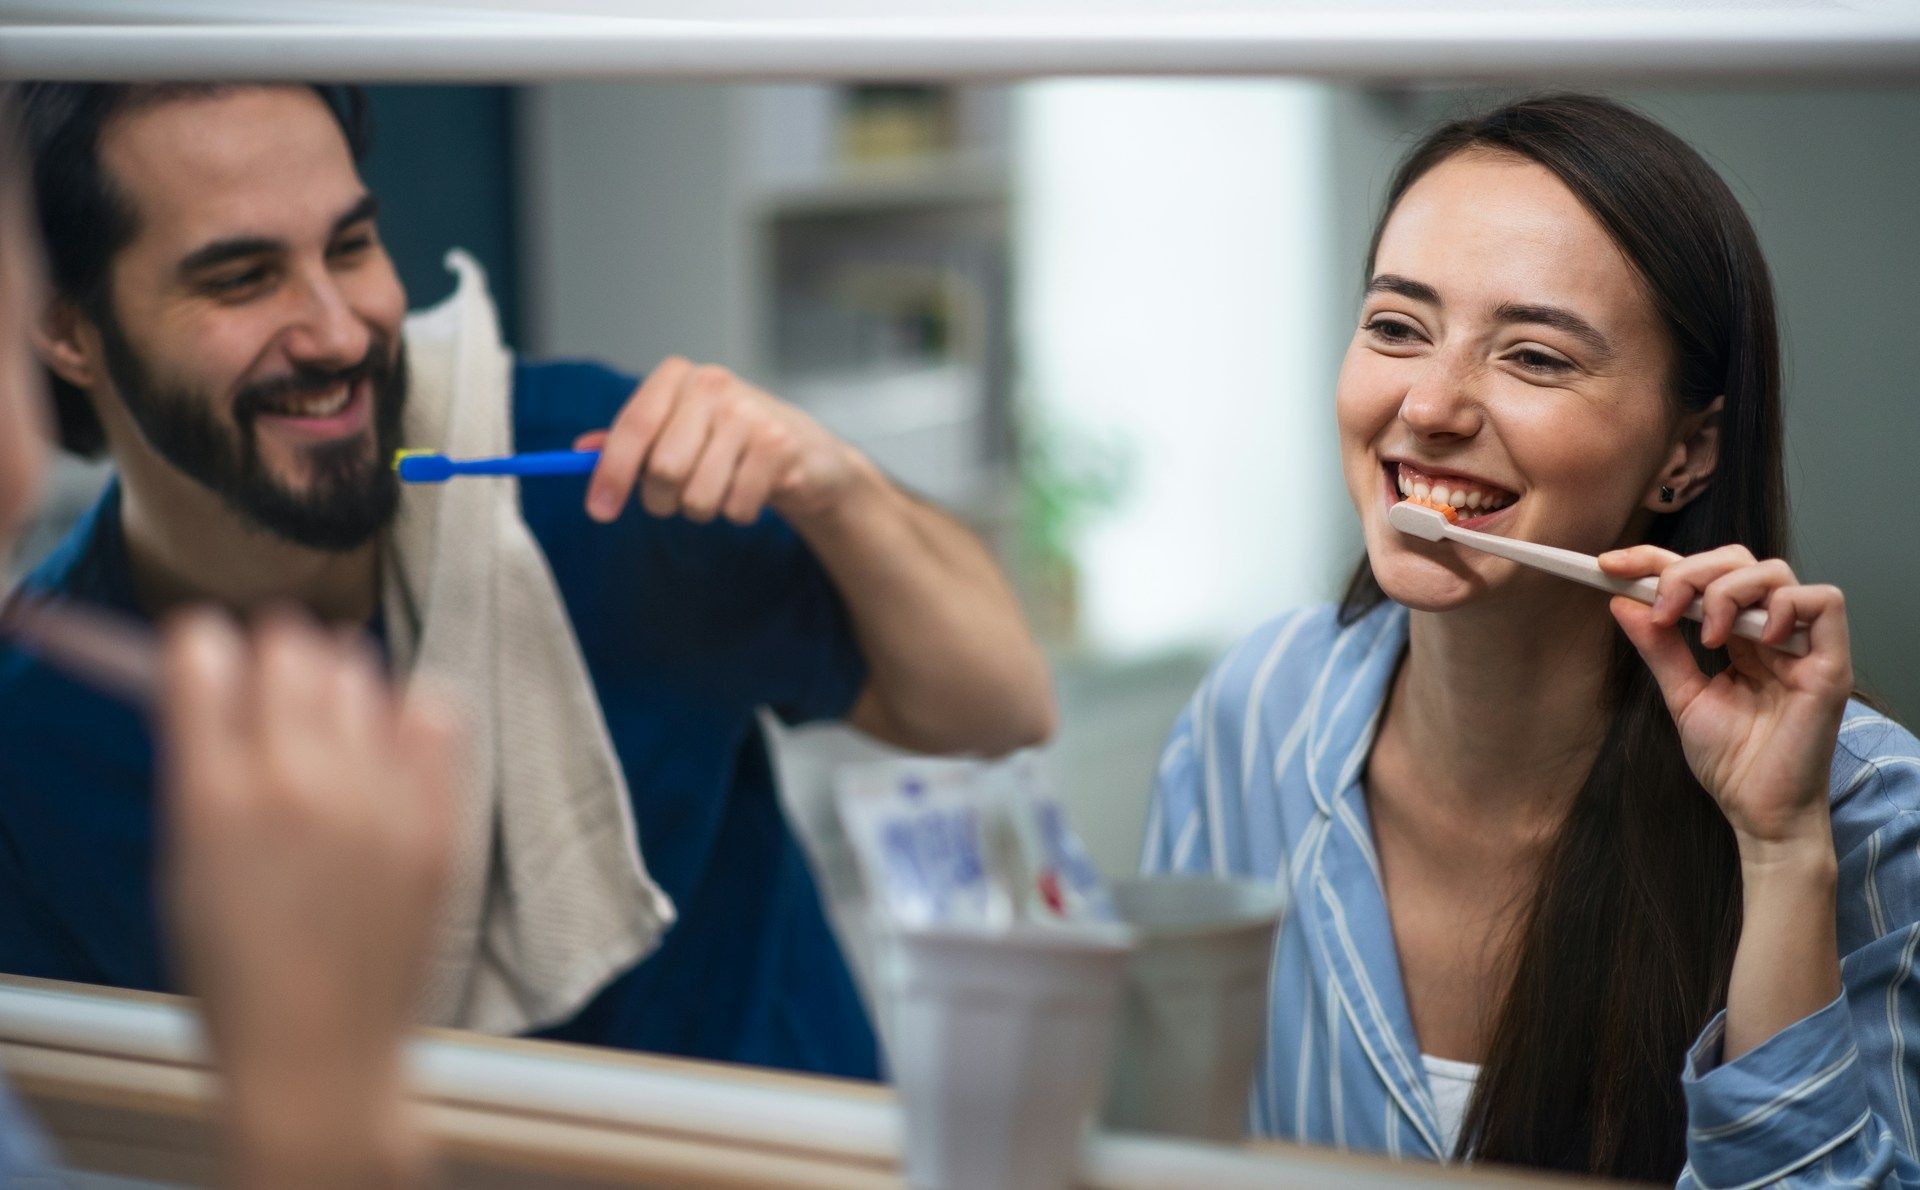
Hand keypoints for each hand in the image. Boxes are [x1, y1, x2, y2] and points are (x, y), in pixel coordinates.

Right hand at [159, 609, 460, 1187]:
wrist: (321, 1056)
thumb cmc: (239, 972)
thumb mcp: (184, 865)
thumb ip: (200, 766)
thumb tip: (218, 681)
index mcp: (215, 795)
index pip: (204, 652)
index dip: (204, 649)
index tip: (211, 663)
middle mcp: (299, 783)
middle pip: (289, 644)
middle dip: (274, 656)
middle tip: (275, 691)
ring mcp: (379, 799)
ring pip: (361, 667)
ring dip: (340, 680)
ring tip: (332, 725)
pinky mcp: (439, 819)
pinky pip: (435, 710)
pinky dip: (410, 712)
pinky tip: (393, 742)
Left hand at [578, 356, 866, 527]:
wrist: (805, 452)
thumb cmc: (728, 441)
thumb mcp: (677, 430)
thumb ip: (630, 441)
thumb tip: (578, 452)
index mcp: (678, 377)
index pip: (633, 427)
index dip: (610, 473)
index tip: (599, 511)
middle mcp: (713, 385)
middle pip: (662, 470)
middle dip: (663, 500)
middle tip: (677, 498)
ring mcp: (750, 414)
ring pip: (698, 497)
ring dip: (702, 510)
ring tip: (720, 489)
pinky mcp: (780, 447)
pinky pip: (735, 508)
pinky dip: (737, 513)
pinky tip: (751, 490)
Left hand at [1598, 544, 1850, 857]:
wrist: (1759, 812)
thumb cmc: (1730, 761)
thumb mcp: (1682, 696)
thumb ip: (1657, 649)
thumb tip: (1619, 601)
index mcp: (1736, 637)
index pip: (1701, 577)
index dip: (1657, 562)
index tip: (1609, 566)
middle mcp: (1771, 633)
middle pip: (1738, 561)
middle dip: (1690, 572)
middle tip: (1661, 608)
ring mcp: (1802, 645)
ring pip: (1775, 572)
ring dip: (1727, 591)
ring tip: (1706, 636)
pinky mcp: (1830, 664)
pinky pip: (1824, 601)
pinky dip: (1785, 606)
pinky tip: (1758, 639)